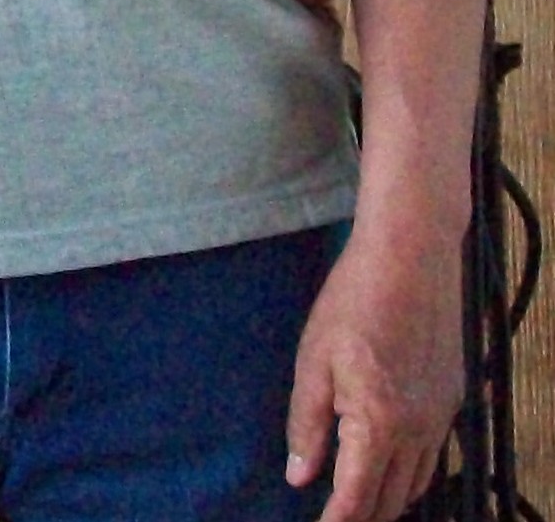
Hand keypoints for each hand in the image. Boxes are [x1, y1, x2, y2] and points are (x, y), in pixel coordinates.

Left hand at [285, 222, 462, 521]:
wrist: (411, 257)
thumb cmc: (353, 301)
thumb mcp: (313, 359)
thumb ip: (306, 423)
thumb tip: (300, 475)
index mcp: (378, 424)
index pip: (358, 499)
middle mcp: (417, 431)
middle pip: (392, 501)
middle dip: (363, 517)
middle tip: (334, 517)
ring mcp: (441, 416)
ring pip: (418, 482)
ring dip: (389, 498)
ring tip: (359, 499)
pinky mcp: (452, 398)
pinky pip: (434, 455)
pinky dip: (411, 471)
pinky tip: (390, 460)